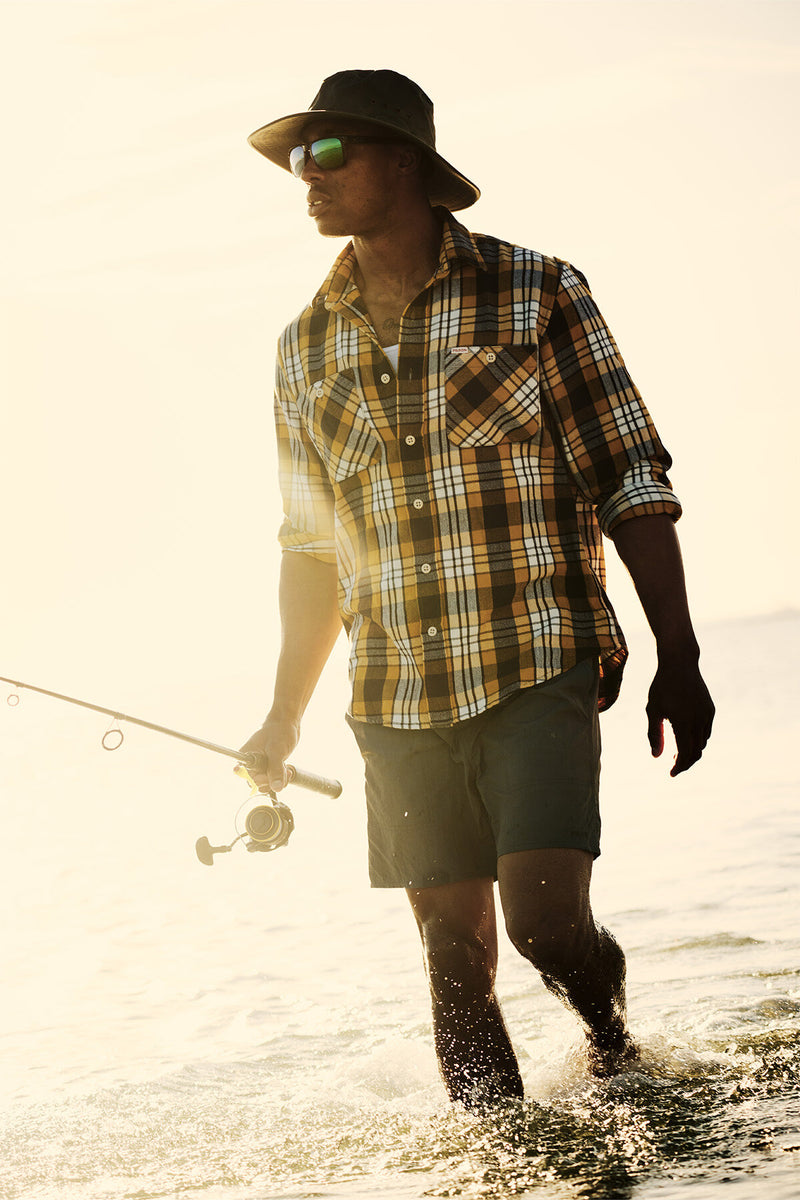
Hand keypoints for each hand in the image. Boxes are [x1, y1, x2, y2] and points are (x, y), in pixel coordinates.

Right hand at [238, 714, 300, 791]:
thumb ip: (276, 770)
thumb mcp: (277, 751)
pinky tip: (288, 770)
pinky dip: (281, 778)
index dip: (256, 780)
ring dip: (279, 780)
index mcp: (246, 757)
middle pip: (257, 783)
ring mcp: (261, 765)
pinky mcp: (270, 767)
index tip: (267, 775)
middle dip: (271, 781)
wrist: (287, 723)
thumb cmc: (279, 732)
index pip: (245, 776)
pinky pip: (273, 779)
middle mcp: (251, 763)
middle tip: (283, 772)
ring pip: (267, 783)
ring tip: (287, 770)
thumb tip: (277, 788)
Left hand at [646, 656, 714, 776]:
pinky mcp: (710, 709)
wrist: (680, 664)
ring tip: (679, 753)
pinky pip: (706, 730)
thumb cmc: (662, 687)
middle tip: (674, 766)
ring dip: (693, 751)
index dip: (679, 767)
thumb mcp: (653, 710)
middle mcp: (698, 720)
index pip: (685, 754)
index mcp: (683, 723)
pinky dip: (698, 739)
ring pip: (703, 742)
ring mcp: (707, 714)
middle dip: (686, 762)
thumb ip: (654, 734)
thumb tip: (656, 756)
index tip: (671, 774)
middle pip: (696, 752)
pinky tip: (687, 738)